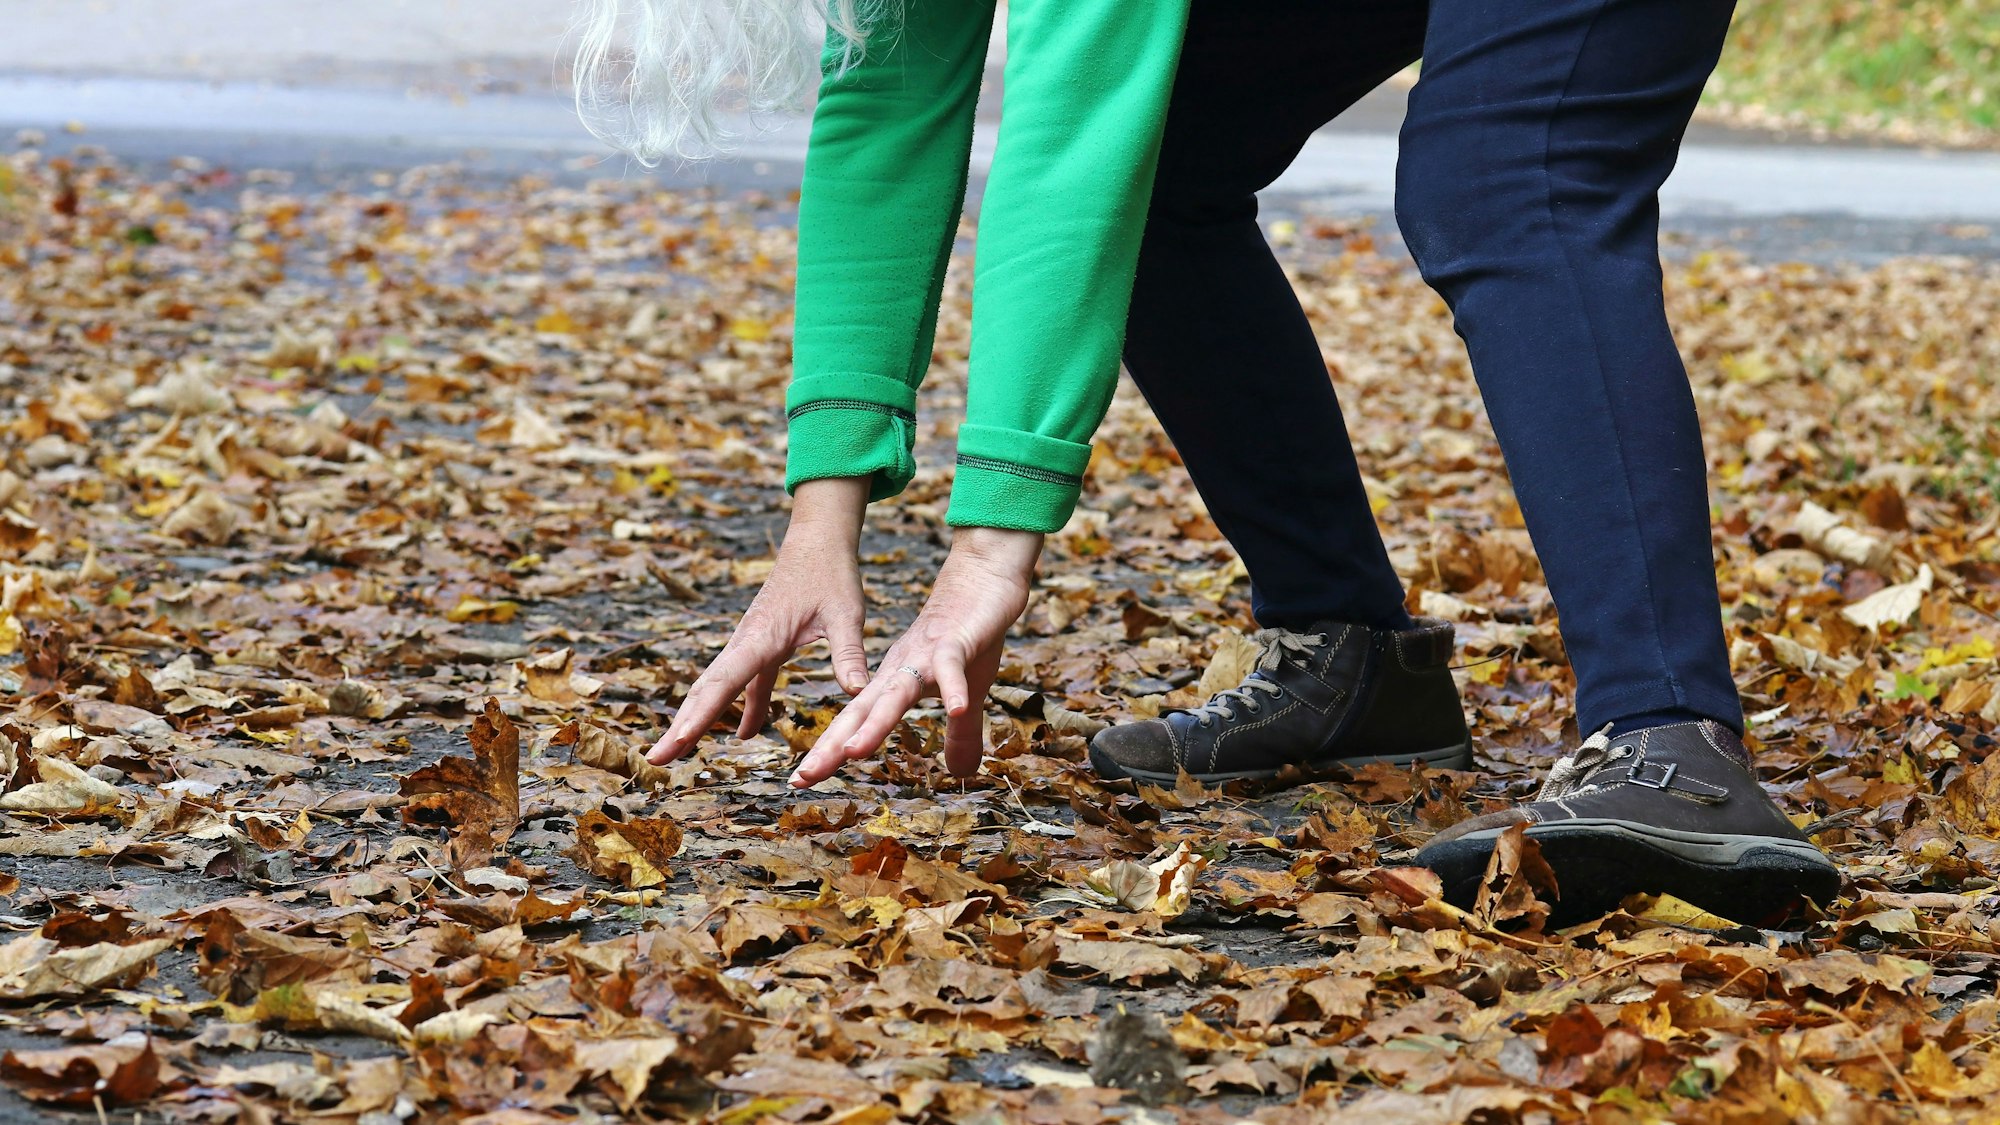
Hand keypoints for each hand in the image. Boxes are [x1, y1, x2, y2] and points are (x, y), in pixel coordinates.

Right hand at [647, 478, 870, 764]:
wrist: (818, 540)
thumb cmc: (832, 573)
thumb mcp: (847, 614)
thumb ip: (849, 653)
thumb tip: (858, 691)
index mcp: (761, 637)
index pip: (724, 683)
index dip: (700, 716)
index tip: (678, 742)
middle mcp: (746, 642)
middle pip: (707, 690)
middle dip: (680, 726)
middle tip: (656, 760)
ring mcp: (750, 643)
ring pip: (716, 686)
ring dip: (696, 718)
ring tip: (674, 752)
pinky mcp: (762, 644)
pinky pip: (745, 681)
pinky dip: (741, 707)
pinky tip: (745, 733)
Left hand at [791, 526, 1041, 787]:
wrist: (981, 581)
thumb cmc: (969, 639)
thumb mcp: (966, 696)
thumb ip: (960, 735)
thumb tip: (960, 774)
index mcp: (896, 683)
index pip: (856, 722)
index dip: (830, 750)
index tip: (802, 780)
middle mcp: (902, 671)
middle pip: (862, 712)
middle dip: (833, 746)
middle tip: (804, 776)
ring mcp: (927, 657)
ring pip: (896, 693)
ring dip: (876, 723)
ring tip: (853, 753)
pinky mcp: (957, 643)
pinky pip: (953, 667)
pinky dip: (953, 687)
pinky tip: (953, 709)